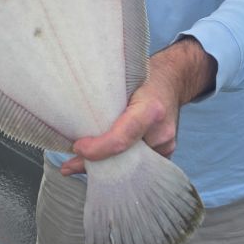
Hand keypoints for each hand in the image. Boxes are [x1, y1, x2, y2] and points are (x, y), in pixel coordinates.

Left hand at [60, 37, 216, 174]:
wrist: (174, 78)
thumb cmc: (144, 77)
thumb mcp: (122, 83)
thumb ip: (105, 105)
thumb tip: (74, 126)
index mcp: (150, 109)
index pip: (121, 138)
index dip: (97, 149)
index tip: (77, 147)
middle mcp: (161, 131)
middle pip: (123, 158)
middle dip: (96, 164)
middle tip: (69, 166)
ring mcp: (166, 145)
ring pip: (130, 163)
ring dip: (107, 163)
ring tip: (81, 162)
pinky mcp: (166, 151)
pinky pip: (139, 163)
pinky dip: (121, 161)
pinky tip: (106, 158)